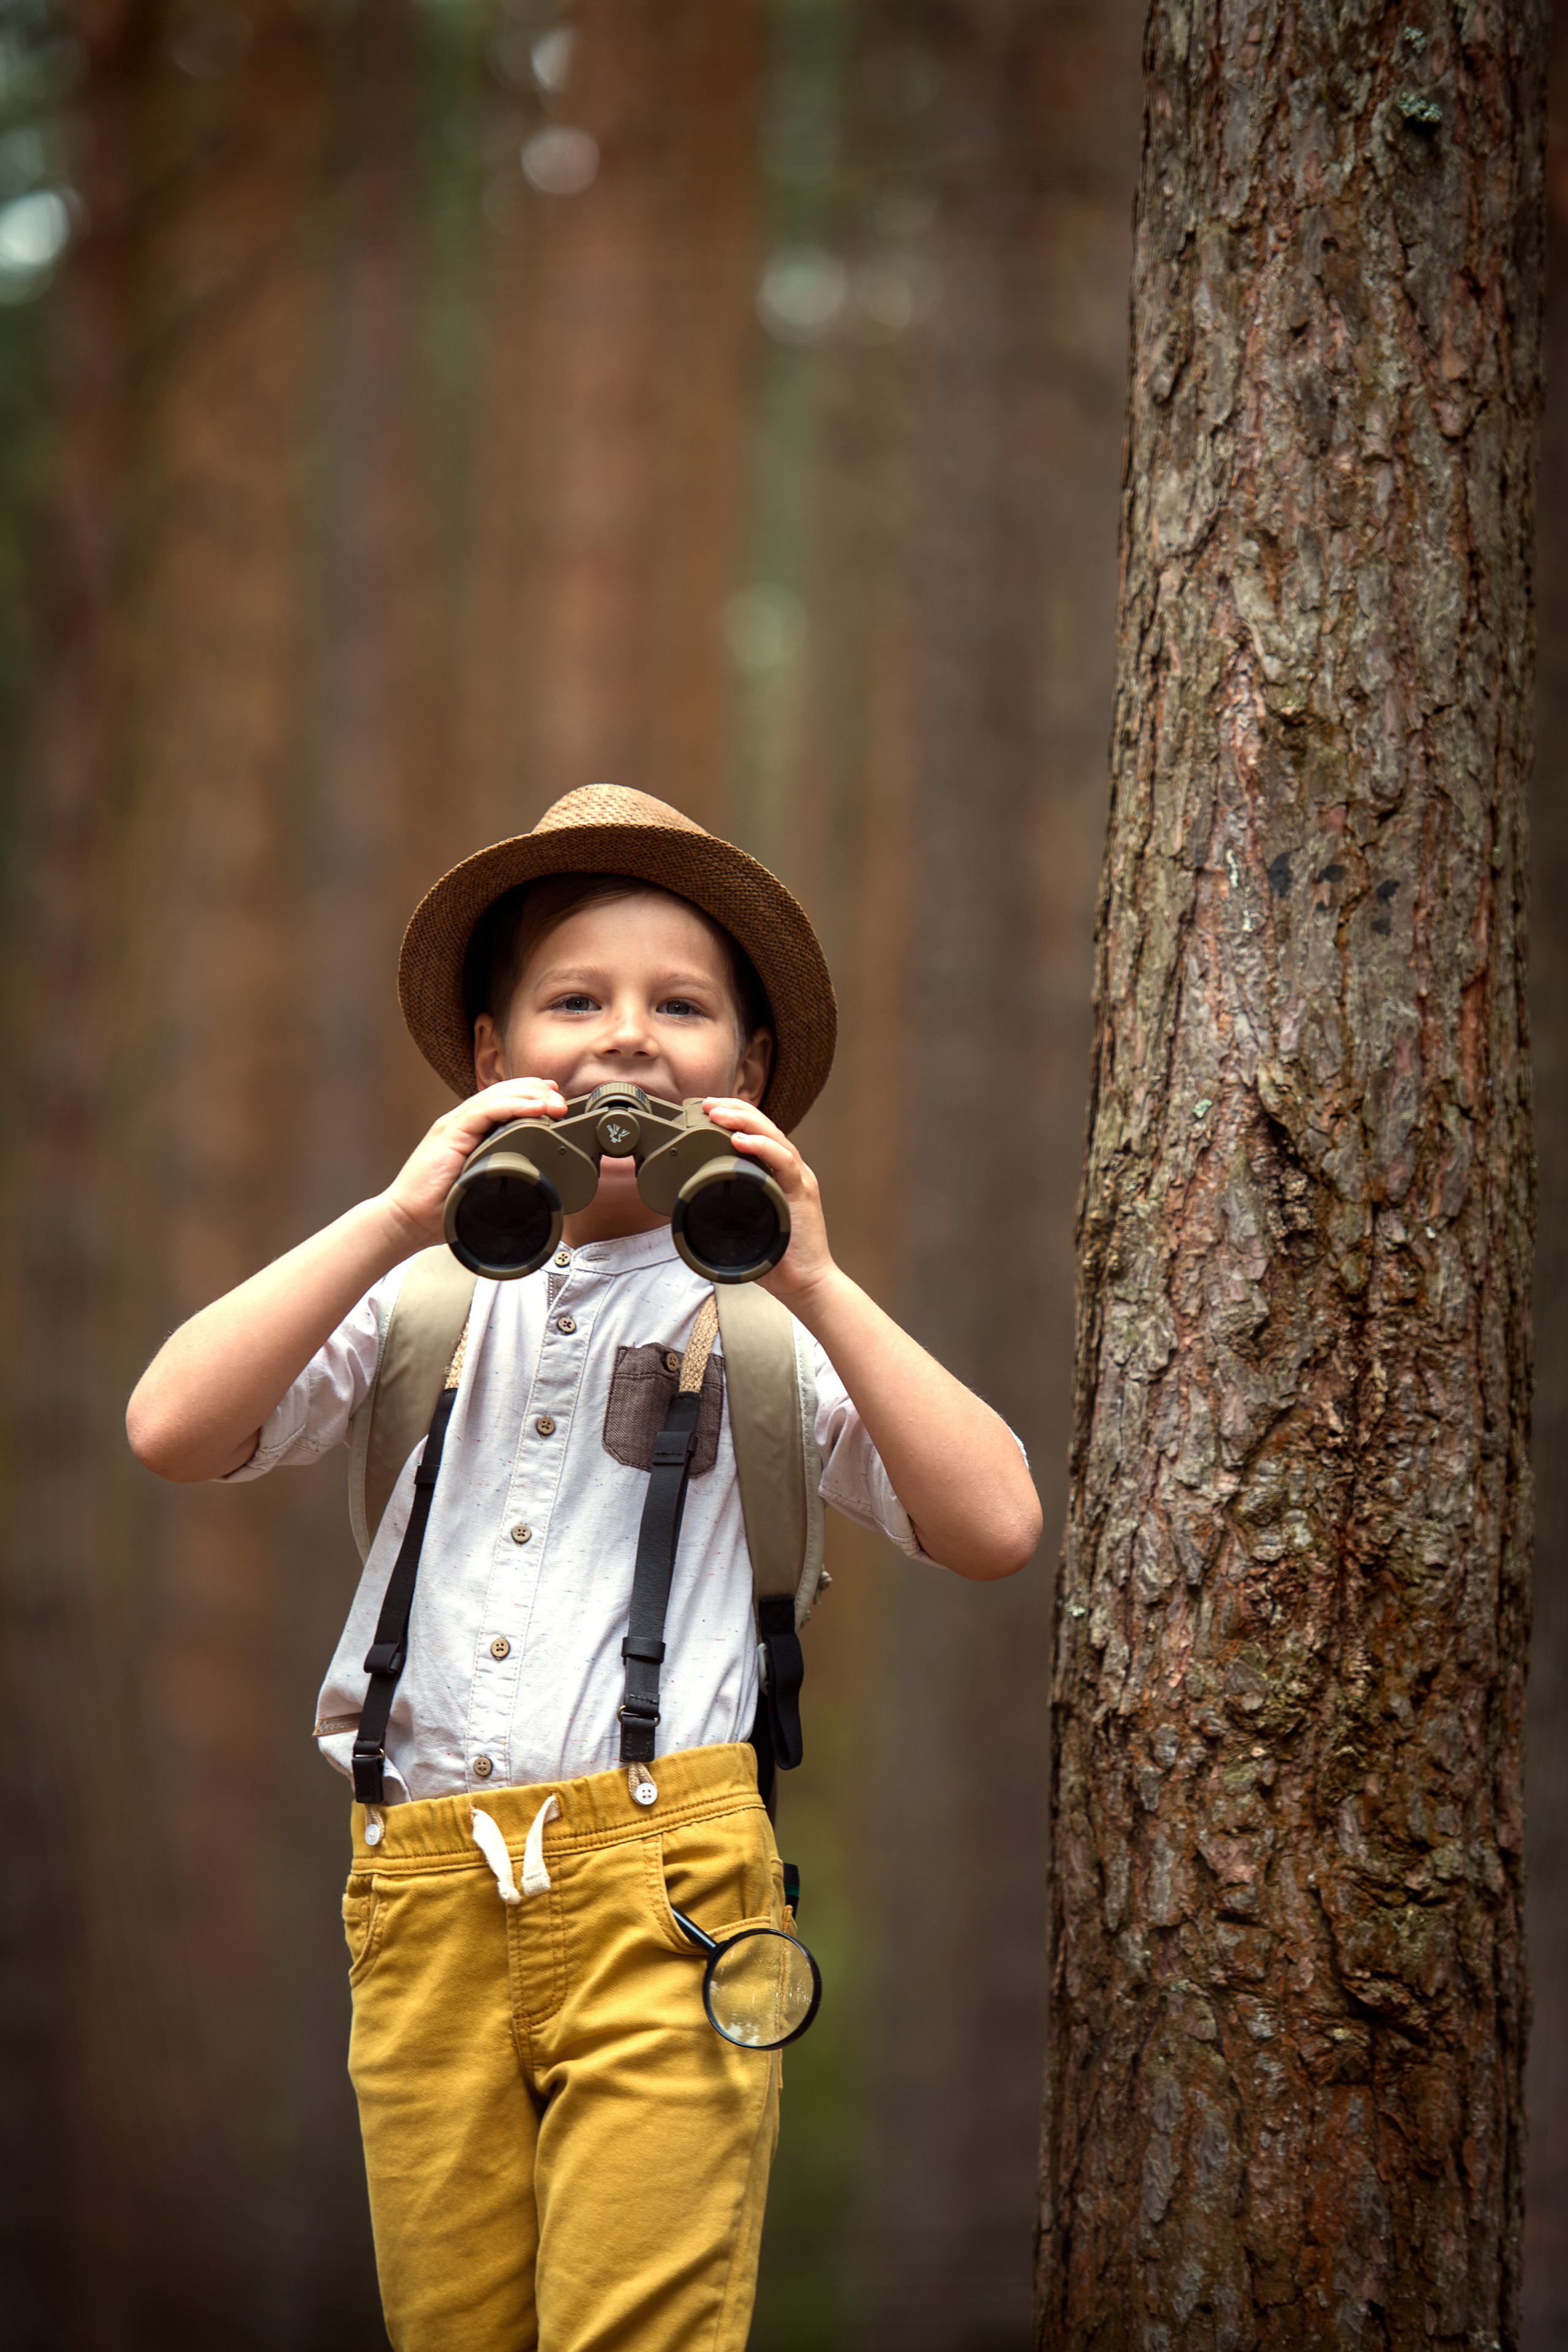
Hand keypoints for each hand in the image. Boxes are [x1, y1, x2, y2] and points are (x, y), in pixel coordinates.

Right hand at [381, 1077, 568, 1250]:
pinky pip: (485, 1111)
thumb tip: (536, 1182)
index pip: (504, 1102)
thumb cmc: (442, 1208)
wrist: (408, 1220)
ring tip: (555, 1102)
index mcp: (470, 1131)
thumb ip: (503, 1175)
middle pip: (503, 1093)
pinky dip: (512, 1106)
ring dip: (530, 1096)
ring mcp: (454, 1125)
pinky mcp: (449, 1132)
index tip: (557, 1100)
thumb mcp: (482, 1187)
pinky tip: (534, 1107)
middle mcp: (462, 1122)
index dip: (531, 1096)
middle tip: (562, 1100)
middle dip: (536, 1092)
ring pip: (497, 1096)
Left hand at [701, 1098, 835, 1305]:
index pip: (756, 1132)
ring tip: (718, 1113)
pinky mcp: (803, 1192)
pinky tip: (741, 1140)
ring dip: (744, 1121)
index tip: (706, 1109)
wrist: (805, 1283)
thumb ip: (724, 1209)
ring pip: (773, 1136)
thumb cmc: (774, 1256)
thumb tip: (686, 1205)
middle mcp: (789, 1170)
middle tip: (707, 1103)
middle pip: (764, 1126)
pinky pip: (784, 1161)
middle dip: (734, 1110)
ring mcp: (798, 1178)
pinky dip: (762, 1147)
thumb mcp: (741, 1226)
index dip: (733, 1116)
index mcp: (776, 1173)